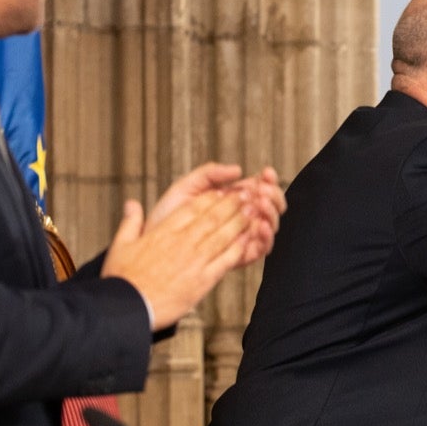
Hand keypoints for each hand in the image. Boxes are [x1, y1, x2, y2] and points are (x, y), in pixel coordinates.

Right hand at [101, 190, 253, 329]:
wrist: (128, 308)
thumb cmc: (122, 279)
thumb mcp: (121, 245)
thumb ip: (130, 222)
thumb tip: (132, 203)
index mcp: (163, 232)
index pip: (192, 208)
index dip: (211, 197)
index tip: (223, 191)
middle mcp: (182, 242)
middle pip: (212, 217)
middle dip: (232, 203)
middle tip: (247, 193)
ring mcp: (195, 261)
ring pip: (223, 235)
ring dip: (240, 221)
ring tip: (254, 210)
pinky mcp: (203, 280)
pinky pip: (227, 260)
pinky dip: (240, 248)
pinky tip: (250, 240)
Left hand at [151, 163, 285, 266]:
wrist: (153, 244)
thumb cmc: (167, 216)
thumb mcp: (186, 187)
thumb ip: (210, 173)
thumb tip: (238, 169)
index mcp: (232, 200)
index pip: (260, 188)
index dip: (268, 179)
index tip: (266, 172)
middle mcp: (241, 218)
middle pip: (271, 206)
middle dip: (273, 195)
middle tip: (262, 191)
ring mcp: (242, 237)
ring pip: (270, 225)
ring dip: (271, 213)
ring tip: (260, 205)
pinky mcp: (240, 256)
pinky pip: (262, 249)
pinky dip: (266, 236)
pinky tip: (258, 225)